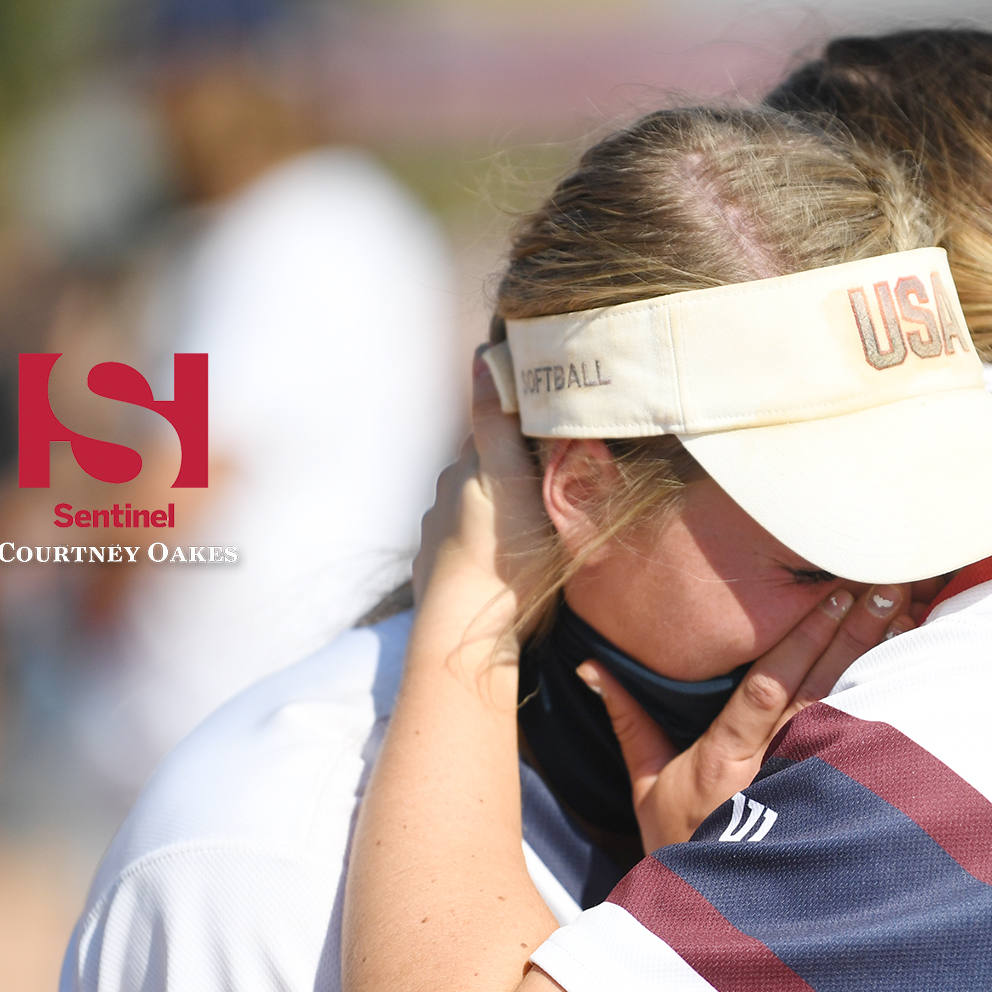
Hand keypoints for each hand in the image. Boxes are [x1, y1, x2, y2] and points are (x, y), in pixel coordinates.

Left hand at [410, 358, 551, 661]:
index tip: (548, 424)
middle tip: (551, 473)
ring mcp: (440, 540)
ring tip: (534, 521)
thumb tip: (481, 356)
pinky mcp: (442, 575)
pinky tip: (507, 558)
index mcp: (464, 471)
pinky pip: (470, 547)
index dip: (518, 423)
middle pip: (482, 469)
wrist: (466, 635)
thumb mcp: (508, 480)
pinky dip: (487, 544)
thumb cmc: (503, 556)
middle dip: (509, 467)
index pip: (491, 430)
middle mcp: (444, 500)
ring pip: (475, 509)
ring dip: (498, 509)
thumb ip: (495, 421)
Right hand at [581, 584, 913, 852]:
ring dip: (876, 660)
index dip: (802, 640)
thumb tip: (594, 669)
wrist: (715, 920)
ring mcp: (807, 788)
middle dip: (851, 634)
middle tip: (885, 586)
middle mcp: (772, 769)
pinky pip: (863, 745)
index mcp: (725, 760)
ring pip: (848, 711)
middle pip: (819, 690)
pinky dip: (886, 704)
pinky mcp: (832, 805)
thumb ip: (629, 722)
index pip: (769, 689)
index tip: (829, 596)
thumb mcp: (646, 786)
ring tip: (905, 612)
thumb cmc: (680, 847)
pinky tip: (910, 670)